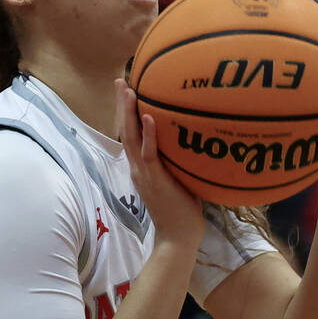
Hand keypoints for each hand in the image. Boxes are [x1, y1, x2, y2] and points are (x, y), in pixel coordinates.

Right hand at [116, 80, 203, 248]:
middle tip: (121, 81)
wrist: (178, 237)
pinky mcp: (154, 179)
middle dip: (123, 105)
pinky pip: (149, 154)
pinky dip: (149, 135)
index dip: (128, 113)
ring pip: (132, 137)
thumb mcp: (180, 179)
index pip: (132, 134)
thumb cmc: (183, 210)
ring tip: (128, 90)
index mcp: (143, 167)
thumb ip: (181, 161)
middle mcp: (139, 167)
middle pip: (126, 130)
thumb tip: (196, 142)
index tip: (128, 91)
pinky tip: (151, 117)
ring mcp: (144, 173)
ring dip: (129, 113)